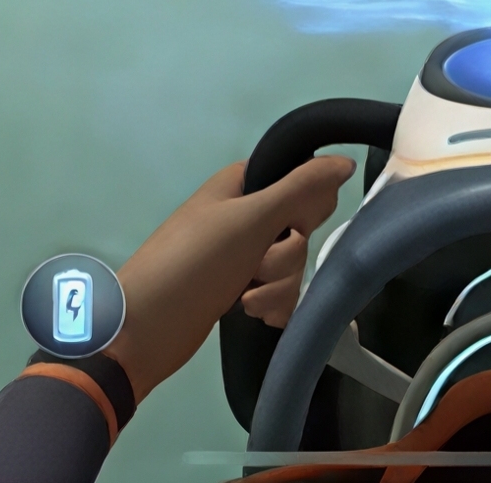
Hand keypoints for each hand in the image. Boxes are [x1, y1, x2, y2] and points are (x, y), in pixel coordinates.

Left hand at [102, 155, 353, 399]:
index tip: (295, 224)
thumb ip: (301, 190)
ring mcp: (241, 257)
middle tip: (258, 266)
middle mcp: (243, 217)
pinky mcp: (240, 291)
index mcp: (240, 187)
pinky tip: (252, 315)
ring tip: (247, 300)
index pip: (296, 179)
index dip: (304, 203)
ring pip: (292, 265)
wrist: (145, 329)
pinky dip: (271, 305)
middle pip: (300, 229)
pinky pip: (279, 293)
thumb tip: (345, 162)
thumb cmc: (193, 262)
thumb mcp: (250, 220)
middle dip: (286, 257)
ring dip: (277, 287)